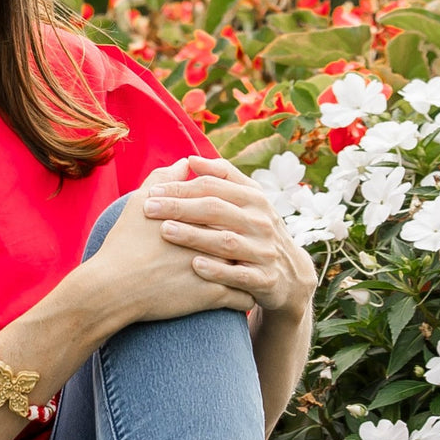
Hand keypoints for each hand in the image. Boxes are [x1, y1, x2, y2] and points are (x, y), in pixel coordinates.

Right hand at [92, 158, 256, 325]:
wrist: (115, 286)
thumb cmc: (125, 243)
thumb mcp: (141, 202)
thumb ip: (166, 178)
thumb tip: (186, 162)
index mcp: (203, 214)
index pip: (230, 209)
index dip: (233, 215)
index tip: (232, 222)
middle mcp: (216, 238)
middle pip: (245, 236)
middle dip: (248, 242)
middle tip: (248, 247)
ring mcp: (219, 268)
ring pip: (248, 268)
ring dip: (249, 271)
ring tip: (247, 273)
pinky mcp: (215, 296)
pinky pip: (243, 298)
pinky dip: (243, 297)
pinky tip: (240, 296)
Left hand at [140, 154, 316, 318]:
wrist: (290, 274)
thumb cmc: (256, 230)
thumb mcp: (249, 201)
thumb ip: (223, 177)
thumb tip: (190, 159)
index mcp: (254, 199)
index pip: (214, 186)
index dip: (181, 186)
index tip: (152, 191)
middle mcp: (261, 222)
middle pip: (216, 209)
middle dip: (180, 207)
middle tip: (149, 208)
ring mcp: (264, 251)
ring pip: (225, 241)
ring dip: (194, 236)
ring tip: (165, 231)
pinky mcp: (264, 279)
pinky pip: (239, 275)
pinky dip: (217, 270)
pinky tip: (194, 265)